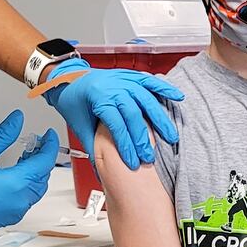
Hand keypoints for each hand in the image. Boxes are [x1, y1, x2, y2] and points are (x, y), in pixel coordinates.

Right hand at [0, 110, 58, 244]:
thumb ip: (3, 135)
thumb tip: (17, 120)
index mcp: (17, 184)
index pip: (45, 161)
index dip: (50, 145)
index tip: (49, 135)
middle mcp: (20, 201)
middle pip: (43, 176)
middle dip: (42, 158)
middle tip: (35, 143)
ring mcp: (15, 212)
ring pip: (36, 189)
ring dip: (35, 173)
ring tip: (24, 157)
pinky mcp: (7, 218)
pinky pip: (25, 200)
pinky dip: (26, 185)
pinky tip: (14, 176)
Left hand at [46, 61, 183, 169]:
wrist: (68, 79)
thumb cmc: (74, 101)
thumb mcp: (79, 125)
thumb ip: (93, 146)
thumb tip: (101, 170)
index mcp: (98, 97)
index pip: (116, 124)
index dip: (125, 145)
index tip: (132, 161)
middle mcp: (113, 86)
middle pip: (133, 114)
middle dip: (142, 138)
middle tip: (149, 157)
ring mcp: (123, 79)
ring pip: (146, 99)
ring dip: (160, 119)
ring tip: (170, 136)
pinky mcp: (130, 76)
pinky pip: (150, 81)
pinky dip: (165, 88)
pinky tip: (177, 97)